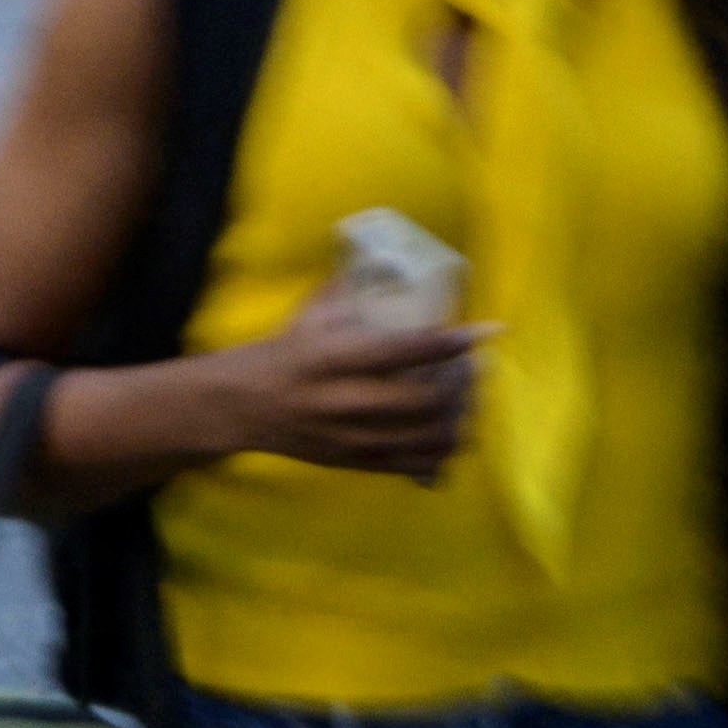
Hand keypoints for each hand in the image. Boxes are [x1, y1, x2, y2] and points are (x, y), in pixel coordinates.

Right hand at [221, 301, 483, 481]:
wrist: (239, 407)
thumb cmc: (282, 350)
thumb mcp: (312, 313)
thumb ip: (353, 289)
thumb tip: (394, 260)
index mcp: (332, 358)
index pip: (402, 351)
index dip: (450, 343)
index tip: (488, 332)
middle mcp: (343, 402)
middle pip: (421, 403)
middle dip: (461, 386)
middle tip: (477, 367)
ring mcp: (350, 439)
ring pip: (423, 441)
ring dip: (458, 421)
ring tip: (469, 401)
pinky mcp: (354, 463)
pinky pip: (410, 467)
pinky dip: (441, 454)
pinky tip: (453, 435)